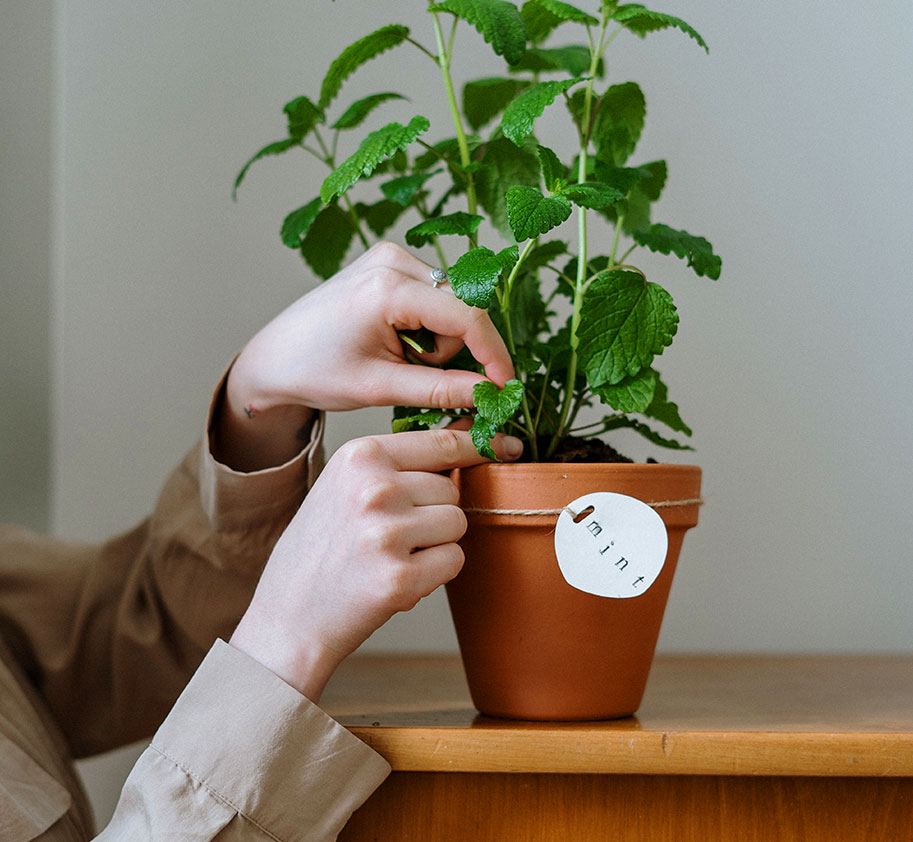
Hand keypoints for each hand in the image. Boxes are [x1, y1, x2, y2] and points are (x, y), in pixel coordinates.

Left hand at [212, 241, 513, 470]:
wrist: (276, 357)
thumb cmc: (316, 371)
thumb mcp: (380, 387)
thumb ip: (442, 390)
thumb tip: (492, 393)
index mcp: (386, 287)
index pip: (466, 317)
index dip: (494, 355)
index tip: (506, 388)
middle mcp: (392, 259)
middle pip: (461, 309)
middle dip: (450, 350)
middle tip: (413, 374)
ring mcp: (390, 256)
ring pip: (451, 306)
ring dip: (437, 341)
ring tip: (396, 357)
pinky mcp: (389, 262)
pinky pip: (435, 298)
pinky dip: (426, 327)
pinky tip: (394, 340)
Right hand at [228, 428, 522, 701]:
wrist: (288, 616)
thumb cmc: (321, 548)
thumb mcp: (345, 486)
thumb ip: (399, 463)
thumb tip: (468, 433)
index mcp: (359, 456)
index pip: (441, 442)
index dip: (476, 447)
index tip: (504, 446)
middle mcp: (374, 488)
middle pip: (452, 489)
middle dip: (435, 513)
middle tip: (392, 535)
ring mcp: (387, 533)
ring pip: (457, 524)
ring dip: (437, 543)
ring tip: (392, 556)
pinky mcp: (401, 578)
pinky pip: (454, 560)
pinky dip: (436, 573)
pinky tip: (397, 578)